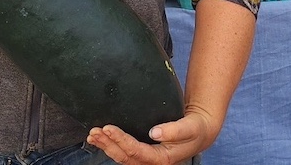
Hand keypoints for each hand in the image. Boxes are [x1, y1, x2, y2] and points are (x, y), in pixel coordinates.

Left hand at [87, 110, 211, 164]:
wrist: (198, 133)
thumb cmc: (195, 130)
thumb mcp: (190, 128)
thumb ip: (174, 130)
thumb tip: (154, 132)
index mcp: (162, 158)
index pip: (136, 151)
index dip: (120, 140)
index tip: (108, 127)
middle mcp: (151, 162)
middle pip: (124, 156)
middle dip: (108, 144)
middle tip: (95, 131)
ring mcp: (145, 160)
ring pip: (121, 157)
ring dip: (106, 146)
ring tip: (92, 135)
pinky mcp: (142, 154)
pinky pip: (123, 154)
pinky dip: (110, 146)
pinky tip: (100, 139)